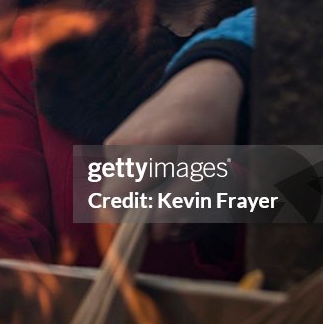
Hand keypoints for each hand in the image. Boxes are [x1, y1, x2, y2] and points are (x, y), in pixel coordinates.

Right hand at [105, 60, 242, 241]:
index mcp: (149, 147)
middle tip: (174, 205)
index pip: (115, 202)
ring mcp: (113, 144)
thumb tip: (157, 235)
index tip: (158, 229)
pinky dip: (138, 184)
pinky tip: (161, 169)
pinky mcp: (112, 145)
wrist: (198, 88)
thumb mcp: (210, 166)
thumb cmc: (210, 129)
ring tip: (171, 183)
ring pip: (115, 193)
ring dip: (141, 199)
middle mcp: (122, 144)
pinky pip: (118, 179)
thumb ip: (182, 200)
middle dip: (139, 214)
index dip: (130, 225)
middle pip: (112, 202)